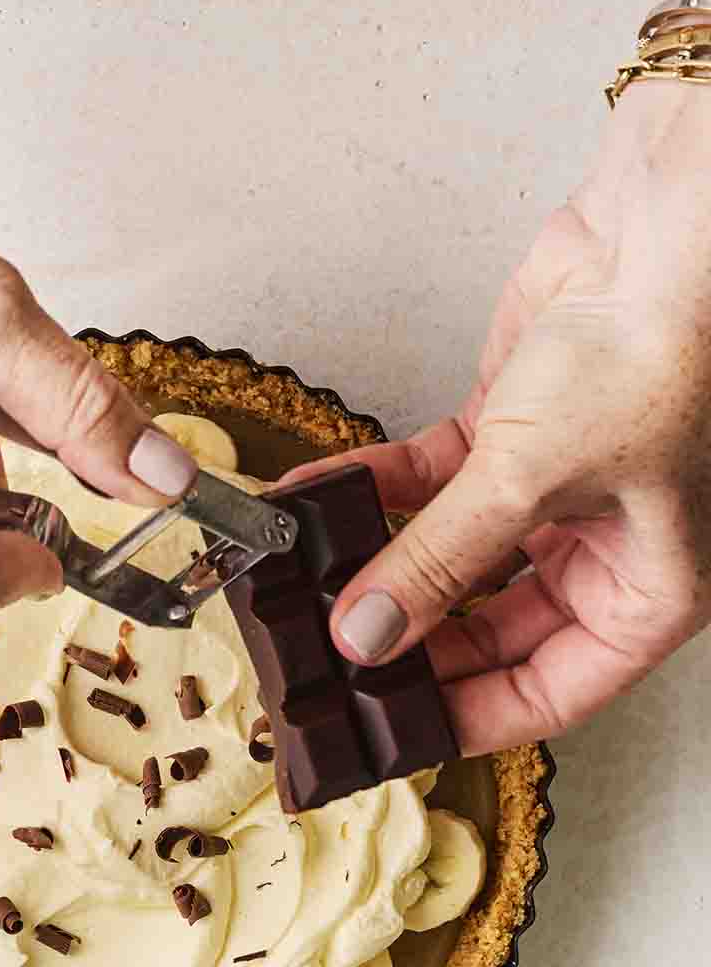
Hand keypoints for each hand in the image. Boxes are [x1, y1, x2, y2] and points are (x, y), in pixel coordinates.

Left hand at [281, 83, 710, 755]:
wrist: (663, 229)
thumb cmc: (654, 352)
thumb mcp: (529, 481)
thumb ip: (438, 564)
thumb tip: (366, 637)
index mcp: (648, 595)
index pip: (548, 695)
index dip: (465, 720)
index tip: (386, 737)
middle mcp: (604, 554)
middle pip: (490, 632)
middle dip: (404, 645)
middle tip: (326, 665)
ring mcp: (554, 495)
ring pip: (451, 559)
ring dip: (376, 566)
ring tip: (304, 588)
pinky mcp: (509, 435)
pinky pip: (426, 487)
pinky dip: (370, 492)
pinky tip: (312, 501)